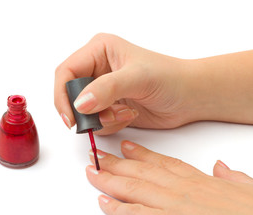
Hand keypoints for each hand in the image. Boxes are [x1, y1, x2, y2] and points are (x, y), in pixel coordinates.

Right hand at [54, 33, 196, 134]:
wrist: (189, 97)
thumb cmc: (169, 78)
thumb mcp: (137, 78)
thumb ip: (107, 88)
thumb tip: (79, 104)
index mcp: (99, 51)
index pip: (66, 73)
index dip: (63, 95)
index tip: (70, 117)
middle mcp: (97, 69)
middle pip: (70, 95)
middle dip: (86, 111)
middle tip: (105, 116)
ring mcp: (103, 91)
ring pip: (82, 113)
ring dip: (102, 119)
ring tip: (126, 113)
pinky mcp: (110, 107)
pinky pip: (96, 123)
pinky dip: (110, 125)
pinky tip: (130, 115)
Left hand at [86, 141, 252, 214]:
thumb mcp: (249, 188)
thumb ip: (230, 176)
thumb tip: (221, 168)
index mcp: (198, 180)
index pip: (163, 162)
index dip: (142, 154)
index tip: (127, 146)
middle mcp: (181, 188)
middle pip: (141, 171)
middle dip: (116, 163)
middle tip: (98, 155)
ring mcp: (173, 205)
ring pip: (133, 188)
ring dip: (108, 179)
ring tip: (92, 171)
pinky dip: (116, 208)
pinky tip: (102, 202)